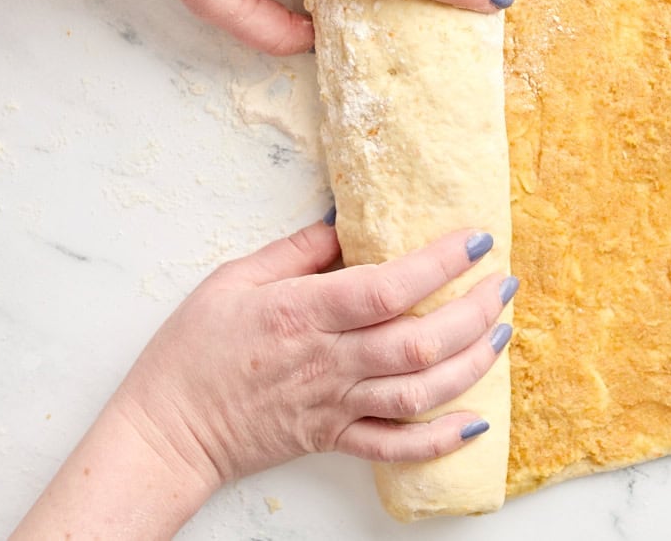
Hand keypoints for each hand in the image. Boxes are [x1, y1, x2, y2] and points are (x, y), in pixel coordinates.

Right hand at [112, 220, 514, 487]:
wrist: (167, 429)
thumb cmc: (194, 348)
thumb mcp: (234, 278)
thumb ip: (295, 251)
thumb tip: (346, 224)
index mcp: (302, 313)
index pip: (387, 287)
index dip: (440, 263)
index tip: (476, 240)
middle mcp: (327, 361)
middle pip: (418, 340)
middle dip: (474, 311)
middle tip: (503, 284)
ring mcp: (334, 404)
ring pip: (420, 391)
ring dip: (471, 364)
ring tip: (501, 333)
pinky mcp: (334, 438)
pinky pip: (395, 446)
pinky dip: (440, 439)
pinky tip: (475, 420)